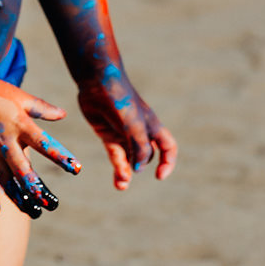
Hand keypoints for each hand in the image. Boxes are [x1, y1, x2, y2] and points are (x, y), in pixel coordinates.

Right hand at [0, 72, 80, 217]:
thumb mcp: (19, 97)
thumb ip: (41, 108)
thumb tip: (63, 114)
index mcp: (19, 124)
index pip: (43, 143)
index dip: (60, 156)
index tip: (77, 169)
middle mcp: (5, 140)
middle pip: (22, 169)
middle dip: (36, 189)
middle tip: (51, 205)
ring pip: (4, 180)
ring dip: (18, 198)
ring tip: (33, 212)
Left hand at [77, 71, 176, 189]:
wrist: (96, 81)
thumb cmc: (120, 99)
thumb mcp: (134, 125)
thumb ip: (139, 147)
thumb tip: (139, 170)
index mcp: (152, 126)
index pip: (168, 147)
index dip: (168, 162)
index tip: (160, 176)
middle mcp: (139, 130)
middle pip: (146, 156)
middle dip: (140, 168)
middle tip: (127, 177)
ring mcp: (123, 132)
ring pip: (129, 158)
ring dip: (126, 172)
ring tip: (120, 185)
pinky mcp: (107, 133)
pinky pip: (115, 153)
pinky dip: (117, 165)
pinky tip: (117, 176)